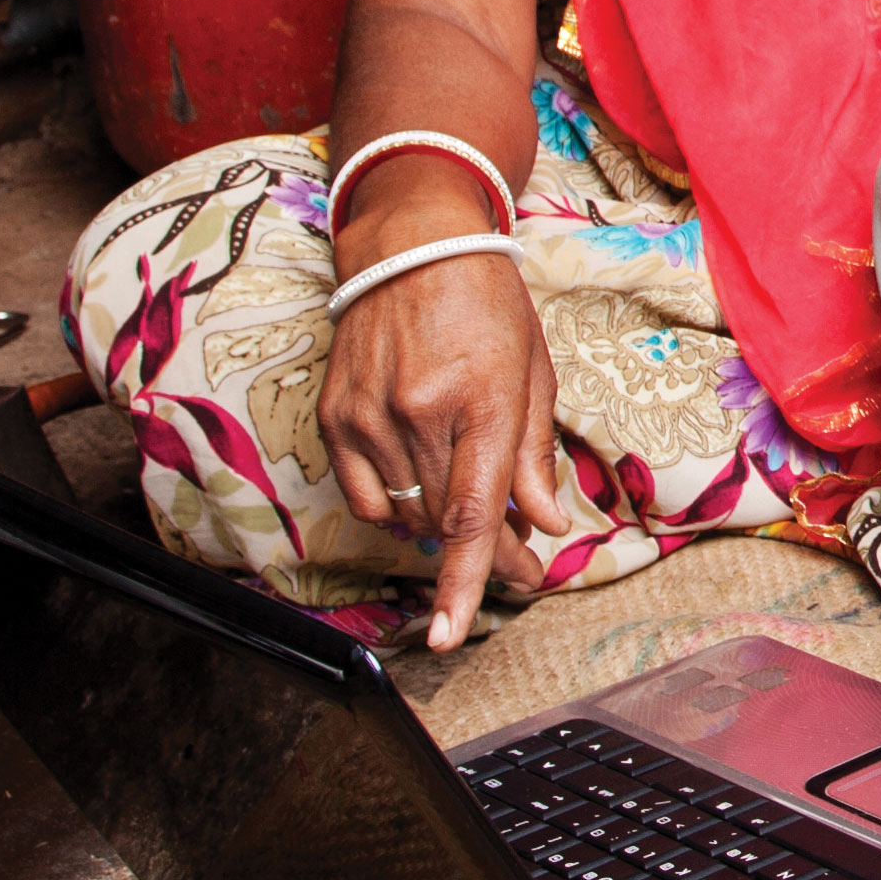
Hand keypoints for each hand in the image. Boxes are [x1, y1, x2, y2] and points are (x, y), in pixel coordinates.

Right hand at [319, 246, 594, 649]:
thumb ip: (535, 455)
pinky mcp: (335, 416)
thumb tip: (545, 523)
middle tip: (516, 550)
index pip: (474, 513)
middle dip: (484, 551)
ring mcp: (369, 416)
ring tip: (470, 502)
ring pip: (405, 514)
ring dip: (441, 527)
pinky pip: (362, 497)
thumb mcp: (534, 373)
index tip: (453, 634)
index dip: (468, 581)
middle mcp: (419, 413)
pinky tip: (418, 488)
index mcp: (482, 401)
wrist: (414, 245)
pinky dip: (392, 508)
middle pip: (445, 522)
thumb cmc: (487, 304)